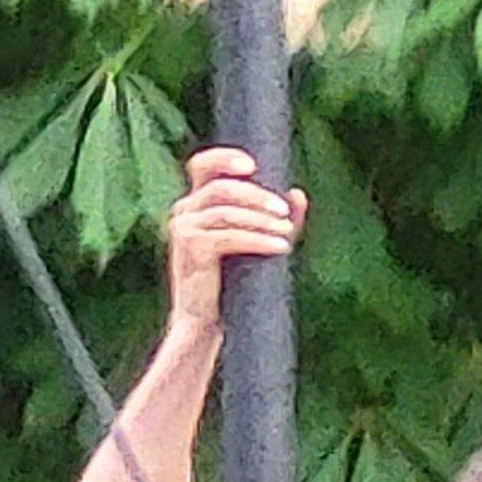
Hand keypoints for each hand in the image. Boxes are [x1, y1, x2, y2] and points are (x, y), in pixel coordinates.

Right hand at [166, 147, 305, 333]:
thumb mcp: (257, 245)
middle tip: (284, 211)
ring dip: (261, 219)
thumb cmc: (231, 284)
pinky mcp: (191, 248)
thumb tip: (298, 194)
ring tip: (287, 232)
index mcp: (195, 204)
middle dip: (257, 196)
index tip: (253, 166)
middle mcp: (184, 211)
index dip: (224, 158)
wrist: (205, 323)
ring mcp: (183, 229)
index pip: (201, 165)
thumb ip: (278, 220)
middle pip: (221, 187)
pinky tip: (281, 248)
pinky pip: (228, 236)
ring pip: (226, 211)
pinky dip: (258, 240)